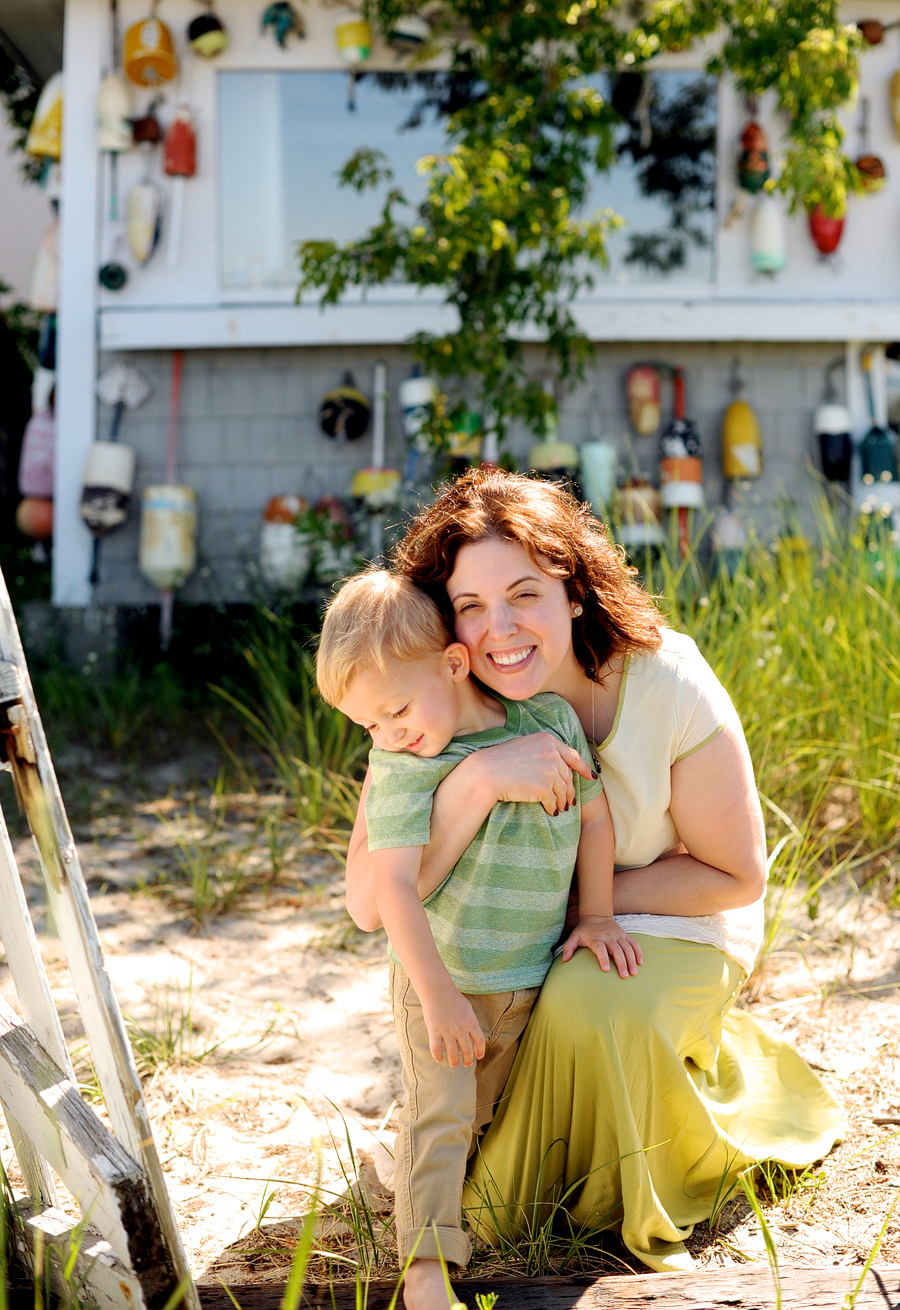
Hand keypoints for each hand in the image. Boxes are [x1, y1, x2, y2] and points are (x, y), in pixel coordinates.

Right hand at [421, 987, 486, 1066]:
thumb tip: (474, 1034)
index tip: (479, 1057)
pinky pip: (436, 1049)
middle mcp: (461, 1029)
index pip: (480, 1042)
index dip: (480, 1051)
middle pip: (467, 1050)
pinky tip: (440, 1059)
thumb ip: (471, 1022)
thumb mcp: (468, 1008)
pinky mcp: (434, 1031)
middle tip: (466, 1064)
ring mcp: (447, 1031)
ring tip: (454, 1064)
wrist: (438, 990)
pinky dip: (438, 1057)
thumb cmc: (453, 997)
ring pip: (453, 1054)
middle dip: (468, 1060)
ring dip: (454, 1062)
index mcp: (471, 1022)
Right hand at [474, 732, 594, 815]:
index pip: (573, 755)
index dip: (584, 768)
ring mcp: (549, 771)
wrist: (487, 772)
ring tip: (561, 808)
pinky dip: (553, 808)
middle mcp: (552, 754)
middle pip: (568, 776)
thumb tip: (560, 766)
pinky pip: (553, 801)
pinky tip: (551, 811)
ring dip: (563, 801)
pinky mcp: (544, 788)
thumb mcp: (525, 746)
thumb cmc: (501, 759)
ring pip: (563, 790)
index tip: (591, 777)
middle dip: (570, 790)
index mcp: (548, 740)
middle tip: (570, 801)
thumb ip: (544, 751)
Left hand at [561, 915, 642, 977]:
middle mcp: (608, 937)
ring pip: (627, 948)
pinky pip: (634, 943)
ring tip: (633, 973)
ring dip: (632, 960)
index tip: (606, 970)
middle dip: (621, 963)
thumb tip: (564, 960)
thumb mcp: (574, 936)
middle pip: (617, 950)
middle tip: (624, 976)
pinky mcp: (624, 935)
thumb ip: (568, 947)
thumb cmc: (584, 930)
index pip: (600, 948)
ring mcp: (618, 936)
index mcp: (596, 938)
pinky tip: (640, 962)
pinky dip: (638, 952)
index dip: (603, 958)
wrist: (596, 915)